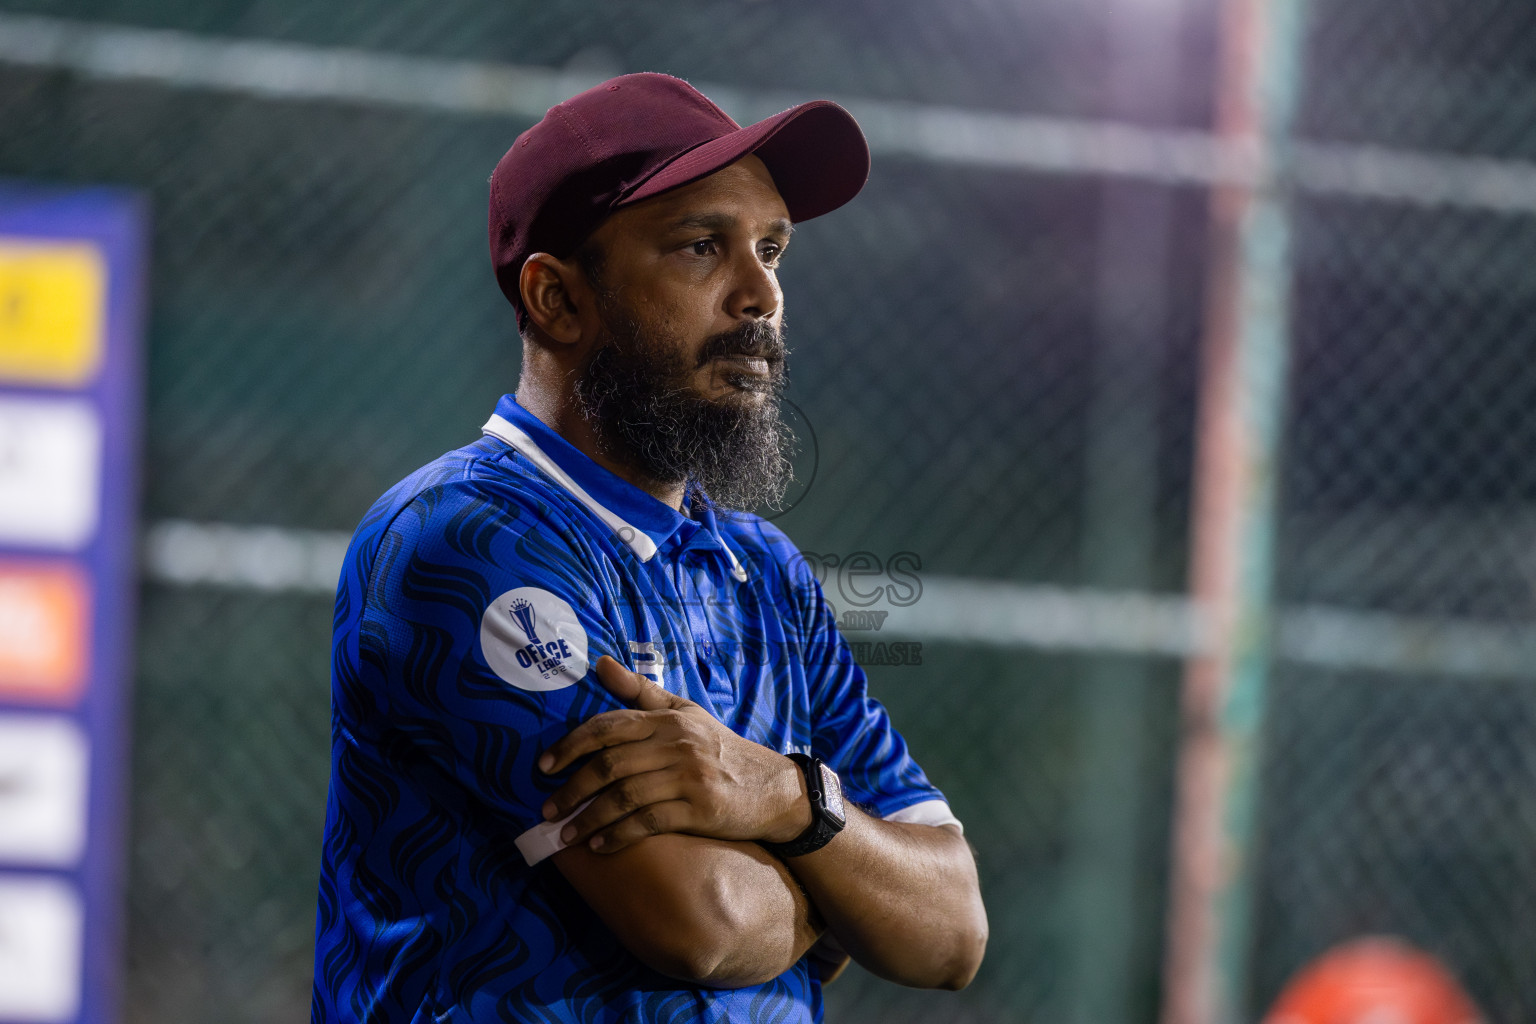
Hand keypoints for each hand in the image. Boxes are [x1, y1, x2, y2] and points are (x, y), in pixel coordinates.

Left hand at [538, 655, 810, 852]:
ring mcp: (688, 778)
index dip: (570, 746)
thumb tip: (599, 663)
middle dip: (572, 789)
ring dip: (589, 819)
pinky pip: (648, 823)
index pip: (608, 727)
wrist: (772, 788)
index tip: (543, 766)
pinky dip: (619, 835)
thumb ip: (640, 691)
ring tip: (565, 835)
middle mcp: (676, 745)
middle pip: (610, 765)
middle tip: (547, 809)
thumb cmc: (719, 748)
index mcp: (667, 720)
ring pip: (624, 797)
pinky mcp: (699, 810)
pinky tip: (600, 845)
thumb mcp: (684, 712)